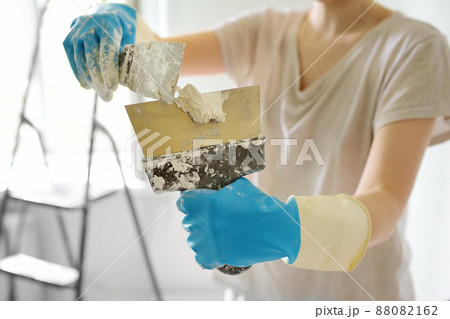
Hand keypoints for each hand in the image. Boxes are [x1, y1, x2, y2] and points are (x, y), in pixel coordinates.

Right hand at [63, 3, 135, 100]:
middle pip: (92, 59)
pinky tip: (89, 86)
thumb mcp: (129, 40)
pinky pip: (73, 62)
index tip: (113, 88)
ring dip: (91, 82)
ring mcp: (76, 33)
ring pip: (81, 62)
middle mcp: (89, 27)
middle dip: (100, 82)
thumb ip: (126, 56)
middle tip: (108, 98)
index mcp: (108, 25)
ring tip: (102, 94)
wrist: (104, 15)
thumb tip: (124, 82)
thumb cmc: (122, 32)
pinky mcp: (68, 40)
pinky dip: (81, 76)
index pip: (107, 51)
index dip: (109, 72)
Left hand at [176, 178, 300, 268]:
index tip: (198, 203)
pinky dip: (207, 254)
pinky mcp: (214, 257)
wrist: (275, 229)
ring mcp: (205, 242)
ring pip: (193, 239)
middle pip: (188, 221)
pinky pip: (201, 257)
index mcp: (204, 204)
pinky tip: (218, 247)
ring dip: (203, 236)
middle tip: (215, 218)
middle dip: (199, 219)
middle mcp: (200, 223)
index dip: (191, 202)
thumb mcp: (240, 187)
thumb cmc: (259, 206)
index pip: (183, 202)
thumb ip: (223, 188)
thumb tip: (218, 187)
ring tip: (220, 233)